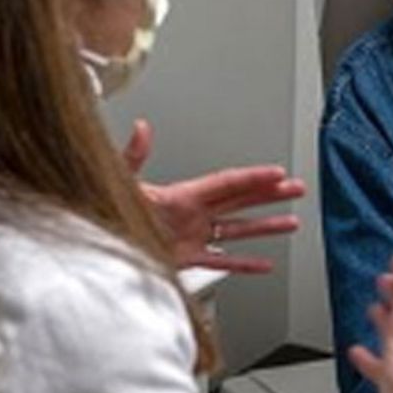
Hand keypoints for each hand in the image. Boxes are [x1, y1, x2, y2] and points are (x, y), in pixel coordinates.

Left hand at [122, 119, 305, 272]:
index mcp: (182, 195)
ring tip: (291, 222)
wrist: (97, 247)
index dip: (254, 178)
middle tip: (295, 188)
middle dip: (270, 194)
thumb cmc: (106, 214)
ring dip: (265, 226)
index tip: (277, 173)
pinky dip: (244, 263)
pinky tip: (263, 264)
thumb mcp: (120, 182)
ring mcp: (191, 236)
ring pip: (237, 230)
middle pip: (241, 201)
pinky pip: (222, 261)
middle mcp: (192, 214)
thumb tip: (140, 128)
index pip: (228, 183)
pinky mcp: (185, 259)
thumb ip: (133, 156)